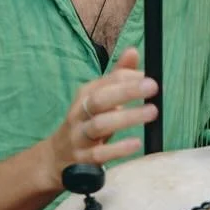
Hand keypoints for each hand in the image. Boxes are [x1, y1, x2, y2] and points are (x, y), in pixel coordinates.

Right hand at [42, 48, 157, 193]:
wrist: (56, 158)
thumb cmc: (86, 123)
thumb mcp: (99, 99)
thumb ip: (117, 76)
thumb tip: (133, 51)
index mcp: (85, 95)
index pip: (106, 81)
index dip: (128, 77)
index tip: (150, 76)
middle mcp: (79, 113)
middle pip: (100, 99)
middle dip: (127, 91)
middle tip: (153, 86)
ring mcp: (79, 136)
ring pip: (99, 124)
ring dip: (126, 118)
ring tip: (152, 112)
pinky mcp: (82, 159)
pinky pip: (99, 153)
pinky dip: (117, 148)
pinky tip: (136, 143)